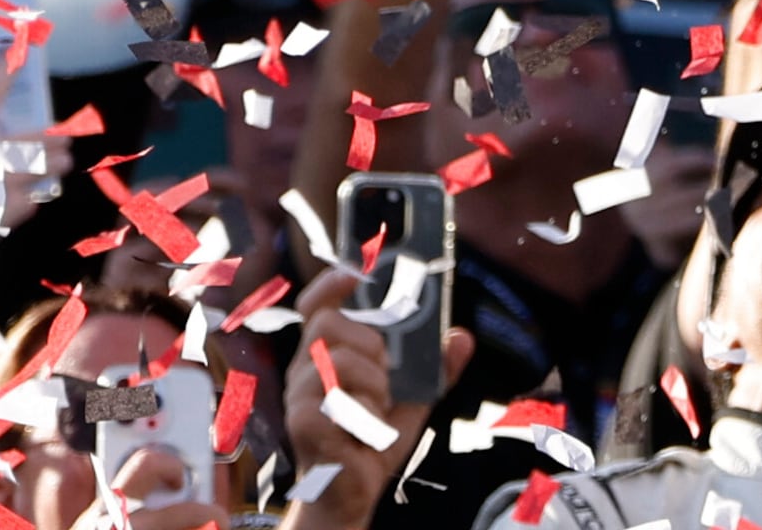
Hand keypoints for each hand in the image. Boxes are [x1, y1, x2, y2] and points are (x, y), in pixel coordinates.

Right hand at [283, 265, 473, 524]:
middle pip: (328, 325)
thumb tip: (461, 336)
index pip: (318, 308)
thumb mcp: (415, 399)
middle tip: (385, 374)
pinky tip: (366, 431)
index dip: (331, 283)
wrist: (352, 491)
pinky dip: (365, 414)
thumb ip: (437, 368)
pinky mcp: (303, 423)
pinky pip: (337, 401)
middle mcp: (306, 370)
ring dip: (373, 384)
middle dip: (369, 344)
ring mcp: (301, 396)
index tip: (354, 270)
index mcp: (327, 356)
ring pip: (337, 360)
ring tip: (378, 408)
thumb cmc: (373, 440)